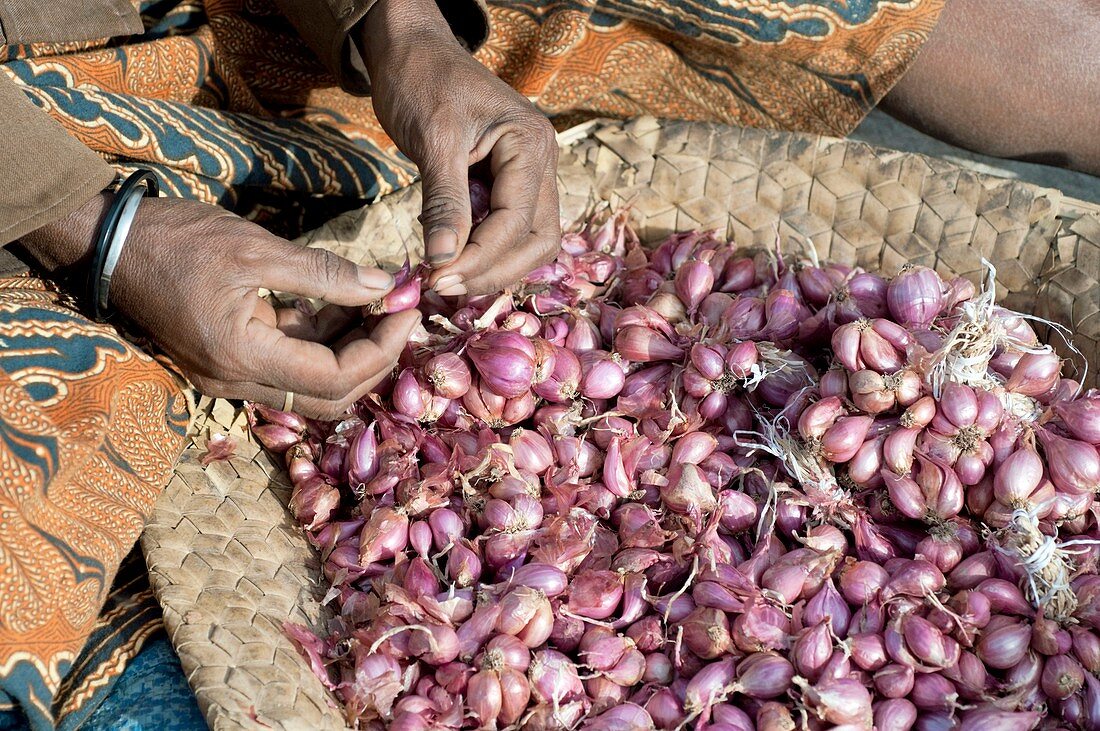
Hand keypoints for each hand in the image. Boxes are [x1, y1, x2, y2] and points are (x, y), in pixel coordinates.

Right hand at [23, 195, 418, 419]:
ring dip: (351, 348)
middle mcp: (236, 381)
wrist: (108, 242)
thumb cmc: (176, 240)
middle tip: (402, 313)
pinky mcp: (229, 358)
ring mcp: (230, 374)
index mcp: (242, 358)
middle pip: (329, 395)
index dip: (382, 349)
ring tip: (381, 301)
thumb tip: (385, 287)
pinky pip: (289, 362)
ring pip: (312, 383)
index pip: (335, 379)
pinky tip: (344, 302)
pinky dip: (322, 338)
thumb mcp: (255, 249)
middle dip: (374, 358)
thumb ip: (324, 274)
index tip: (408, 310)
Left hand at [361, 0, 561, 296]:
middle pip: (538, 240)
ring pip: (530, 240)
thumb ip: (444, 203)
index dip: (479, 258)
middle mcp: (541, 160)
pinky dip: (486, 250)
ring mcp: (530, 172)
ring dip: (493, 266)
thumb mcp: (432, 141)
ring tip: (448, 278)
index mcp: (530, 144)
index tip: (437, 278)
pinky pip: (510, 228)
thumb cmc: (421, 81)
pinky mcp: (510, 181)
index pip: (516, 222)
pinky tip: (454, 259)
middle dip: (494, 270)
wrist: (412, 49)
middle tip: (445, 286)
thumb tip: (443, 262)